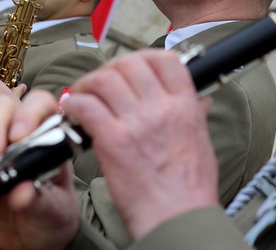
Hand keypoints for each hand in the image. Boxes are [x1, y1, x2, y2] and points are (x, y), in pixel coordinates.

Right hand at [0, 90, 78, 249]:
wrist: (34, 238)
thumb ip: (40, 200)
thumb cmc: (53, 215)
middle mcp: (17, 137)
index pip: (40, 106)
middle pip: (1, 109)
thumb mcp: (53, 209)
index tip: (18, 137)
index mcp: (46, 137)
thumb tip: (22, 192)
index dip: (29, 113)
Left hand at [65, 49, 219, 239]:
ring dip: (88, 83)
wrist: (178, 218)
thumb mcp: (202, 142)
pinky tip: (73, 111)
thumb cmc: (190, 188)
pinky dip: (74, 103)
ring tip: (82, 94)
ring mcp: (135, 122)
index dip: (144, 57)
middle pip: (129, 64)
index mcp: (184, 106)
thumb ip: (194, 115)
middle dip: (111, 68)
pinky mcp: (112, 140)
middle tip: (101, 81)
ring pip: (104, 79)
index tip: (131, 67)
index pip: (165, 60)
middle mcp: (161, 108)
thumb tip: (198, 100)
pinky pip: (86, 105)